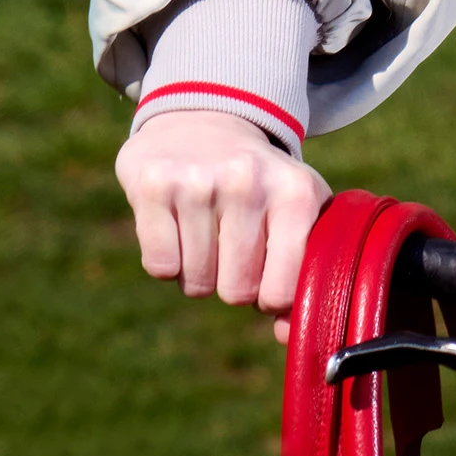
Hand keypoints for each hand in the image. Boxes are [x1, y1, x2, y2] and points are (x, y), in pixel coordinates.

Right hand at [116, 112, 329, 344]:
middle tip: (235, 243)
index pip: (281, 292)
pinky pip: (159, 267)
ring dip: (201, 271)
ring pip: (196, 283)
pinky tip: (179, 223)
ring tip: (209, 227)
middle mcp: (249, 180)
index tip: (270, 271)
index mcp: (297, 191)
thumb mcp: (296, 214)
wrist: (207, 117)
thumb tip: (286, 337)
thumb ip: (301, 276)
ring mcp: (199, 180)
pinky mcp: (153, 183)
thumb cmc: (262, 185)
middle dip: (234, 282)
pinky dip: (169, 260)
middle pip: (236, 292)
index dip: (271, 296)